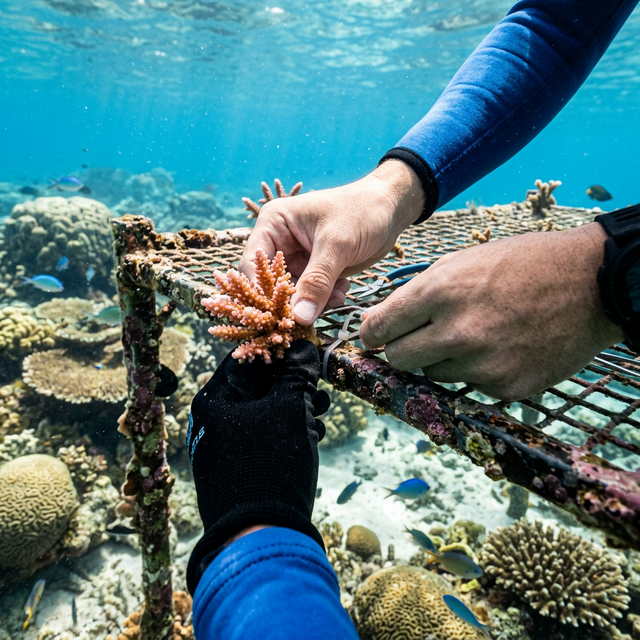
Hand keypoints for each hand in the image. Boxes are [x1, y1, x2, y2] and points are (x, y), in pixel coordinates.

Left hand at [186, 340, 330, 591]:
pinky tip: (313, 434)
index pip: (247, 359)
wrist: (260, 534)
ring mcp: (226, 446)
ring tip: (322, 410)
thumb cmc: (270, 461)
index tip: (307, 351)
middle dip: (293, 383)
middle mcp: (214, 421)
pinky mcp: (241, 468)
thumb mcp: (290, 408)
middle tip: (319, 385)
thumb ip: (296, 372)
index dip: (280, 351)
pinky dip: (289, 431)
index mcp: (214, 400)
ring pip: (266, 412)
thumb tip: (303, 345)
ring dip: (296, 407)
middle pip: (258, 386)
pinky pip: (266, 437)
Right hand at [239, 160, 425, 324]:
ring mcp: (297, 258)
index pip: (254, 265)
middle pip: (270, 283)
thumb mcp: (337, 244)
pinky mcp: (314, 270)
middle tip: (308, 315)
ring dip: (313, 301)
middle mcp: (280, 242)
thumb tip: (299, 317)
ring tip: (336, 295)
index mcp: (274, 224)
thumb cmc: (361, 211)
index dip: (262, 292)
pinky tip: (342, 291)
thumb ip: (317, 281)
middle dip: (291, 301)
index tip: (278, 315)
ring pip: (292, 294)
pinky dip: (324, 299)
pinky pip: (310, 295)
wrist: (392, 209)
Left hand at [360, 223, 623, 401]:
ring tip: (475, 334)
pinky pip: (470, 386)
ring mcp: (483, 365)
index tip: (373, 338)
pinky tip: (501, 347)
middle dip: (401, 349)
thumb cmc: (523, 263)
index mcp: (441, 292)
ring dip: (442, 359)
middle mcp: (457, 333)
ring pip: (434, 375)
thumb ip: (417, 294)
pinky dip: (477, 371)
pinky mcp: (506, 388)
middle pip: (399, 359)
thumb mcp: (463, 261)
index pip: (380, 329)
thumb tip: (379, 323)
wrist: (592, 283)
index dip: (371, 334)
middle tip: (417, 338)